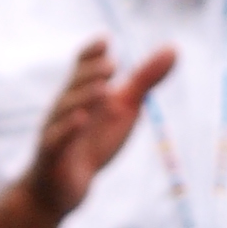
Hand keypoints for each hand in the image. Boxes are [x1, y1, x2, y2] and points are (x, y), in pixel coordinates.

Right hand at [23, 39, 176, 227]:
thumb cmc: (94, 141)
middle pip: (75, 85)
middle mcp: (66, 107)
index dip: (91, 53)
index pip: (82, 66)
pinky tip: (81, 120)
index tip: (105, 40)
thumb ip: (145, 78)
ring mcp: (56, 130)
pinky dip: (68, 129)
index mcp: (82, 92)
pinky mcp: (51, 156)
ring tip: (103, 89)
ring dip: (83, 98)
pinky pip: (57, 140)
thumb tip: (174, 48)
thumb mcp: (125, 107)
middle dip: (91, 74)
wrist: (62, 187)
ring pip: (66, 110)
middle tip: (112, 66)